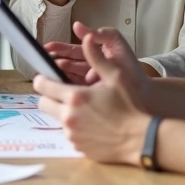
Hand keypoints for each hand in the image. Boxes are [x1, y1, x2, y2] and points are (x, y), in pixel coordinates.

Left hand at [33, 24, 151, 164]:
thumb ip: (96, 58)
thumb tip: (86, 37)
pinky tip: (92, 125)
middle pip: (43, 104)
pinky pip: (69, 134)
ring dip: (64, 113)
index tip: (47, 78)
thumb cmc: (130, 106)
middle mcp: (69, 117)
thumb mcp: (116, 77)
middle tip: (64, 95)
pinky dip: (75, 128)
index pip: (42, 86)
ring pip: (57, 119)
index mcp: (75, 97)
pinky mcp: (78, 147)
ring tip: (85, 110)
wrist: (142, 139)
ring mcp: (72, 134)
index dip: (43, 80)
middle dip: (50, 97)